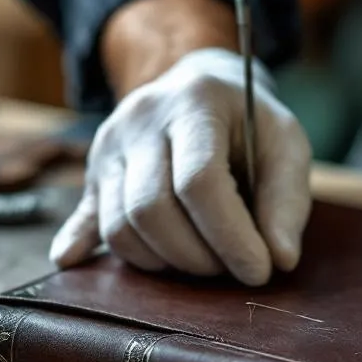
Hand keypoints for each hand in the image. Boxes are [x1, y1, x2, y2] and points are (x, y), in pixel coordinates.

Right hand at [50, 48, 312, 284]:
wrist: (202, 90)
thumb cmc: (251, 125)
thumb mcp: (286, 146)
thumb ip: (287, 201)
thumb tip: (279, 260)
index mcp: (193, 103)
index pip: (199, 180)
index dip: (230, 235)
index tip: (259, 270)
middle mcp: (139, 121)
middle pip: (151, 209)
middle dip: (196, 256)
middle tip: (231, 268)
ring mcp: (108, 148)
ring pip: (119, 227)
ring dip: (165, 262)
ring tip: (204, 261)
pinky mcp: (93, 177)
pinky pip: (87, 224)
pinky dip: (88, 250)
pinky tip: (75, 262)